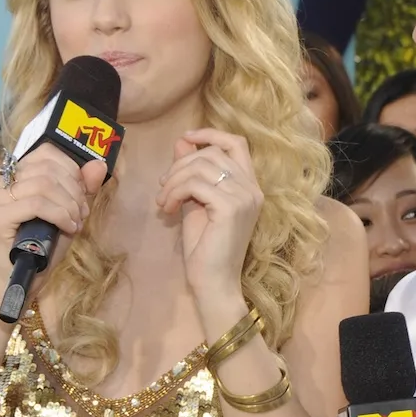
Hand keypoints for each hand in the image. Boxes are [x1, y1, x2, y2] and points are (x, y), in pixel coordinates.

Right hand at [0, 143, 104, 285]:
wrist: (26, 278)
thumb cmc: (45, 244)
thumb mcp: (70, 210)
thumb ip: (84, 187)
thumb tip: (99, 164)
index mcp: (16, 173)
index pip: (47, 153)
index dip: (72, 170)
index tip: (82, 194)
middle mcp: (1, 181)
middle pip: (48, 169)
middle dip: (74, 191)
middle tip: (81, 213)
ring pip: (44, 185)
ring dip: (69, 205)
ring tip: (74, 222)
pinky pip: (37, 204)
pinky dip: (60, 215)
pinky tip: (68, 228)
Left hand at [156, 129, 262, 315]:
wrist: (214, 282)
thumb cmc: (206, 249)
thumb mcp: (196, 202)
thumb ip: (192, 173)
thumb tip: (182, 141)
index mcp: (249, 187)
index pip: (236, 144)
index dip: (210, 134)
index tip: (186, 138)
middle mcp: (252, 189)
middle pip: (211, 153)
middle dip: (180, 164)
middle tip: (163, 187)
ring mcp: (244, 198)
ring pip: (200, 167)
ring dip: (173, 181)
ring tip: (163, 202)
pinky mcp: (230, 208)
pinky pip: (195, 185)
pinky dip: (175, 193)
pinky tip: (168, 210)